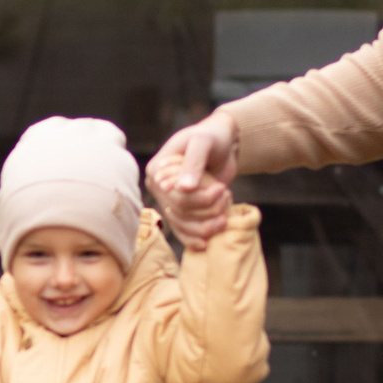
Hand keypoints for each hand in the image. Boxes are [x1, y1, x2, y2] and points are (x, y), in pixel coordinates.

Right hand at [146, 115, 238, 246]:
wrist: (222, 143)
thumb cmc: (212, 138)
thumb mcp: (203, 143)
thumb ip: (194, 163)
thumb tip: (183, 188)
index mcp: (156, 171)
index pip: (175, 196)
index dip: (200, 199)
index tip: (221, 188)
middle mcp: (158, 188)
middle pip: (179, 212)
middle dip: (207, 209)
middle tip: (226, 194)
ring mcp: (169, 201)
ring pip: (182, 225)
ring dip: (205, 226)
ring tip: (225, 216)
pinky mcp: (182, 210)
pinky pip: (182, 230)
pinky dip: (194, 238)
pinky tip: (206, 244)